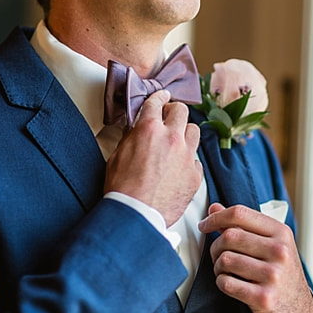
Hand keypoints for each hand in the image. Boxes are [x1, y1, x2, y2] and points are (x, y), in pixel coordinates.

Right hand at [103, 90, 202, 225]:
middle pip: (181, 111)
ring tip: (175, 143)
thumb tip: (137, 130)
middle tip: (168, 117)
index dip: (159, 97)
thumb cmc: (122, 189)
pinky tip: (177, 168)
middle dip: (173, 112)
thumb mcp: (117, 156)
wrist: (136, 216)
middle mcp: (172, 139)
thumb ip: (131, 138)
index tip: (162, 96)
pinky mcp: (195, 174)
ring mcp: (187, 156)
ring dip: (184, 133)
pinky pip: (195, 159)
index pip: (157, 102)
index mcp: (149, 130)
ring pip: (194, 131)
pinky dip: (187, 160)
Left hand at [199, 203, 312, 312]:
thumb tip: (214, 207)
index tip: (205, 225)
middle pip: (229, 236)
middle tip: (218, 255)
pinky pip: (226, 283)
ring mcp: (273, 275)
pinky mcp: (263, 298)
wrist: (298, 309)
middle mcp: (280, 251)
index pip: (240, 213)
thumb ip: (243, 225)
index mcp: (281, 232)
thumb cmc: (280, 272)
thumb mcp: (270, 244)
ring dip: (218, 266)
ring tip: (225, 271)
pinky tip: (230, 283)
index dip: (216, 217)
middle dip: (216, 246)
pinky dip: (222, 282)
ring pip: (225, 260)